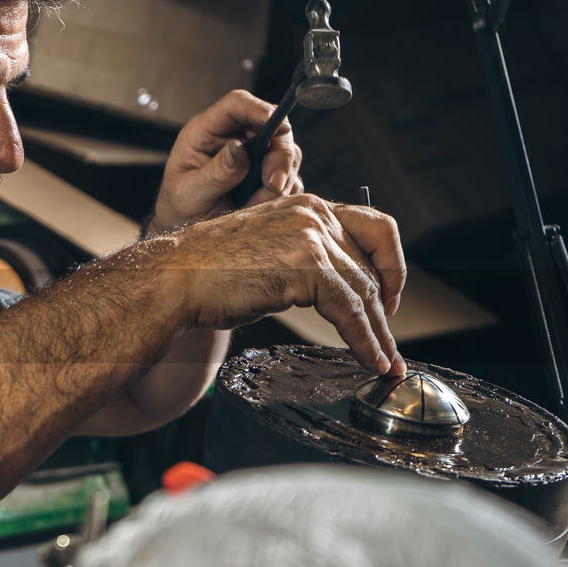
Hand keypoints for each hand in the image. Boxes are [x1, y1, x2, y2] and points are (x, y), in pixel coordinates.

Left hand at [149, 90, 303, 231]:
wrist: (184, 230)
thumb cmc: (177, 207)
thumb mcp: (187, 193)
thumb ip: (213, 173)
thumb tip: (239, 151)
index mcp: (206, 132)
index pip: (235, 104)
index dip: (258, 109)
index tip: (276, 126)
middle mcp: (234, 138)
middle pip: (272, 128)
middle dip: (279, 156)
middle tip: (273, 184)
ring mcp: (253, 157)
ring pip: (287, 154)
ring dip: (280, 181)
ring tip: (255, 203)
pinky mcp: (266, 176)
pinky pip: (290, 179)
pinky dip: (282, 195)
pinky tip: (259, 207)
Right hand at [166, 194, 405, 374]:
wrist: (175, 277)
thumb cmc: (209, 272)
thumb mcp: (269, 251)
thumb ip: (306, 257)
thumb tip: (339, 289)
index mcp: (307, 205)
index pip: (375, 228)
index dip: (392, 265)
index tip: (391, 297)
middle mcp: (314, 214)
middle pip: (372, 265)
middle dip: (386, 310)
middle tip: (389, 342)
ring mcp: (310, 236)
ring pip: (365, 289)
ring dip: (378, 333)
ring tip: (383, 361)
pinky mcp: (305, 265)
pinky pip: (349, 308)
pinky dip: (363, 339)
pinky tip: (367, 357)